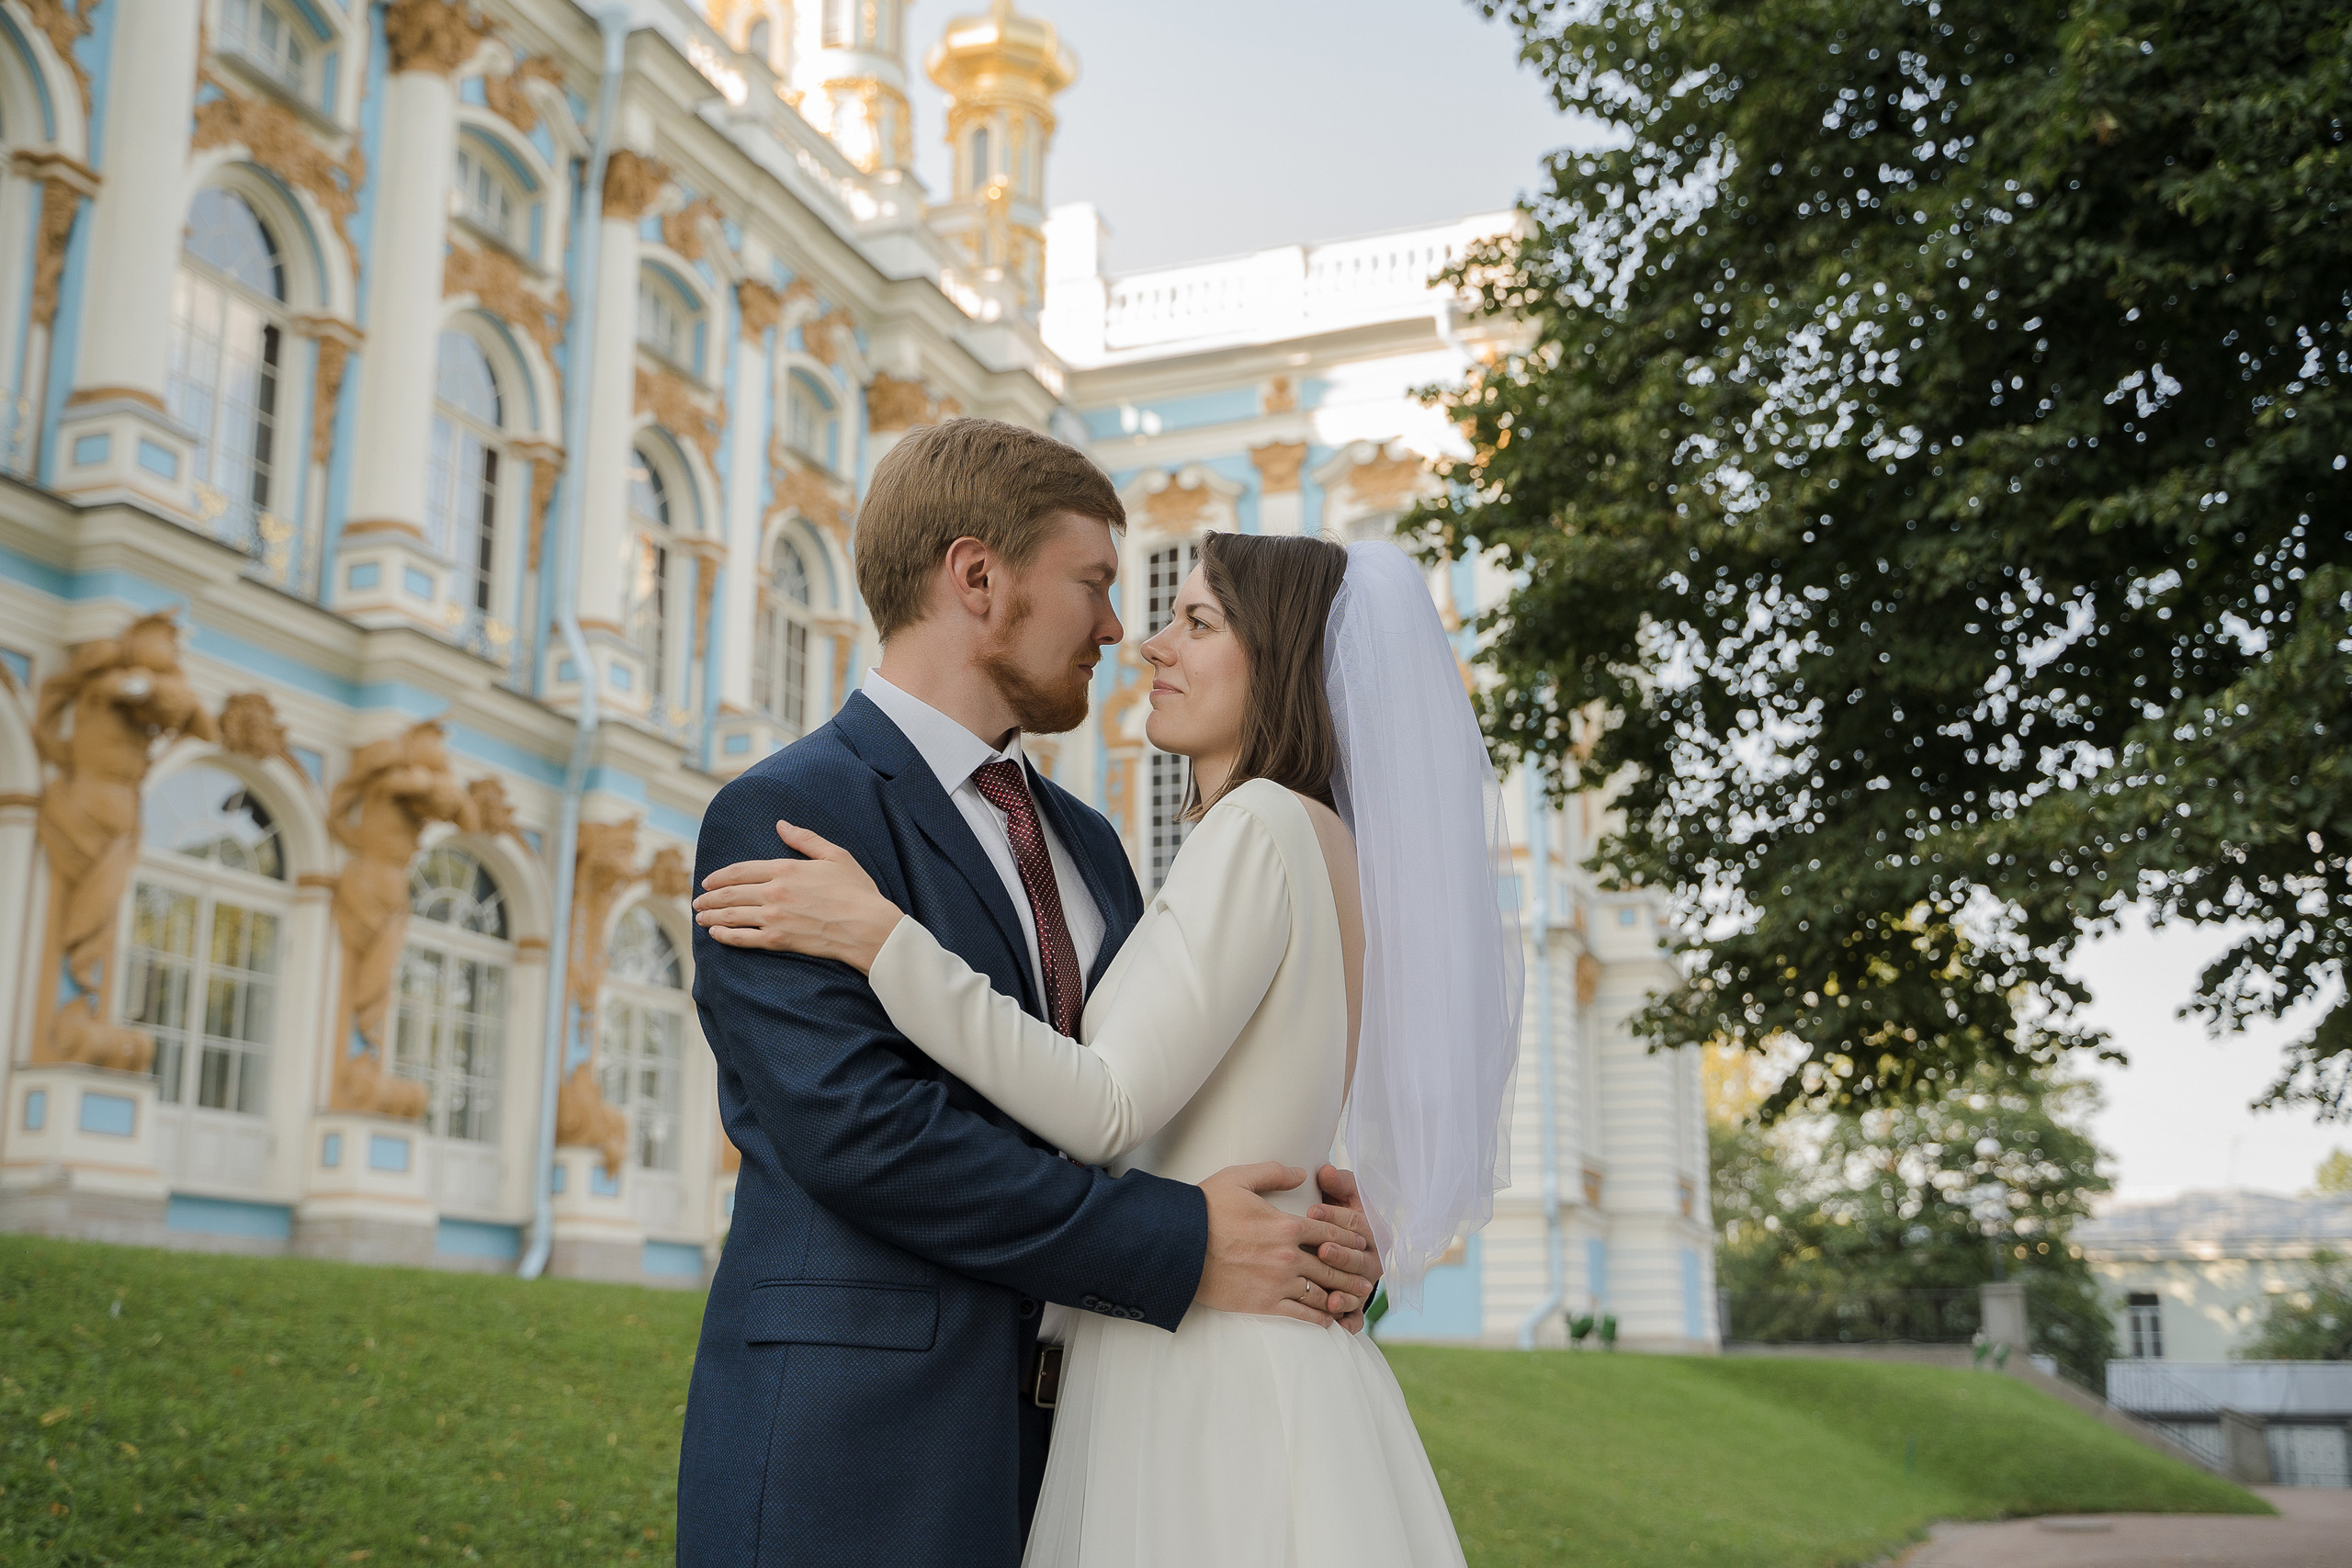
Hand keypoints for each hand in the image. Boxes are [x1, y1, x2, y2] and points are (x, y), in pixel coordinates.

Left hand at [692, 822, 901, 971]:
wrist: (867, 927)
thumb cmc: (856, 890)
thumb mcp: (834, 855)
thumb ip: (805, 839)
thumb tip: (781, 824)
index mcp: (786, 869)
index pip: (741, 870)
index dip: (720, 876)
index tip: (707, 881)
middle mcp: (774, 892)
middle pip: (730, 893)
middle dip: (709, 897)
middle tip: (697, 901)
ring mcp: (774, 918)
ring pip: (732, 915)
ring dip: (711, 915)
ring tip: (700, 917)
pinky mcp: (779, 940)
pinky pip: (743, 938)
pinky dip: (726, 936)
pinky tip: (716, 934)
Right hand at [1194, 1162, 1379, 1326]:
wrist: (1177, 1246)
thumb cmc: (1205, 1208)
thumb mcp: (1239, 1178)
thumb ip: (1274, 1173)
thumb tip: (1301, 1172)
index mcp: (1286, 1225)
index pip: (1330, 1232)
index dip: (1350, 1237)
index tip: (1362, 1243)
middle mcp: (1288, 1255)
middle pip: (1332, 1265)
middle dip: (1353, 1271)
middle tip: (1368, 1277)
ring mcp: (1277, 1282)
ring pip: (1321, 1292)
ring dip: (1341, 1296)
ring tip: (1354, 1300)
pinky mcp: (1263, 1303)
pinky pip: (1300, 1314)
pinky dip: (1318, 1318)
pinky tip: (1328, 1320)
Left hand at [1313, 1164, 1384, 1333]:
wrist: (1340, 1243)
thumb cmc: (1337, 1214)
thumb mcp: (1341, 1195)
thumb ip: (1336, 1182)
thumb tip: (1324, 1171)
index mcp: (1373, 1229)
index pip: (1355, 1222)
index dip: (1334, 1216)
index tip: (1311, 1210)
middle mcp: (1373, 1258)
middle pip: (1358, 1258)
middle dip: (1341, 1255)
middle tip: (1322, 1251)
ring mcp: (1365, 1283)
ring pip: (1358, 1289)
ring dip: (1346, 1294)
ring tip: (1331, 1298)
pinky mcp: (1356, 1303)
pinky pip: (1356, 1316)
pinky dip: (1350, 1321)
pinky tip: (1340, 1325)